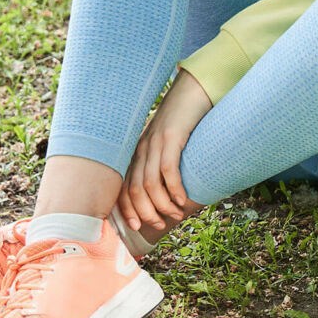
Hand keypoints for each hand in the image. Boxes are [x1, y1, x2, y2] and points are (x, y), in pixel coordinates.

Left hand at [117, 71, 211, 234]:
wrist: (194, 90)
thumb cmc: (184, 119)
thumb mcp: (166, 141)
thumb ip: (160, 160)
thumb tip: (165, 188)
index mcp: (137, 151)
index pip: (123, 186)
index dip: (127, 210)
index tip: (137, 227)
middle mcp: (141, 148)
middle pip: (135, 190)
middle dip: (146, 213)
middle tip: (160, 224)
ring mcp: (155, 142)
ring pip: (150, 184)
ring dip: (163, 205)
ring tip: (176, 215)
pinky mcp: (171, 137)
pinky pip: (168, 170)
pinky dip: (175, 190)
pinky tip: (183, 200)